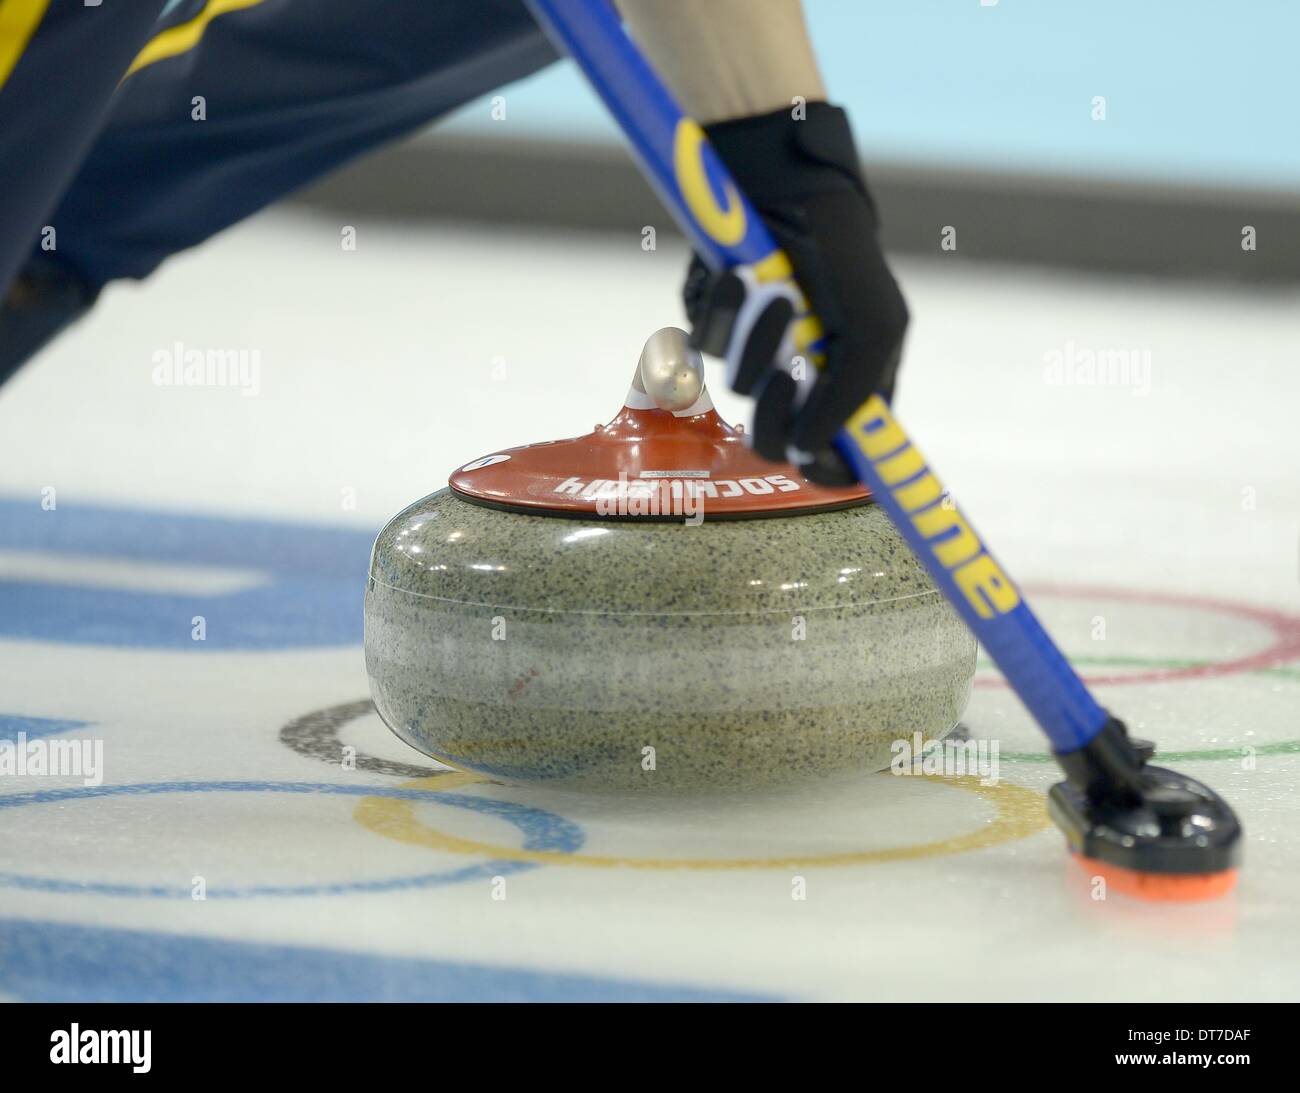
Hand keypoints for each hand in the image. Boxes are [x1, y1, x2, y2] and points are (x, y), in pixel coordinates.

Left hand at [684, 103, 907, 483]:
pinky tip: (735, 276)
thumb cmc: (841, 253)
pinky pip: (701, 345)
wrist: (784, 182)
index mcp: (852, 385)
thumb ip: (852, 396)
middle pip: (774, 439)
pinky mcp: (716, 324)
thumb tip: (807, 452)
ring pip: (737, 387)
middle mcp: (802, 377)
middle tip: (782, 375)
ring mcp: (756, 352)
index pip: (838, 459)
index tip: (809, 459)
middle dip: (773, 409)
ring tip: (774, 292)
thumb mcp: (874, 325)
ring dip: (753, 343)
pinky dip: (717, 312)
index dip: (823, 469)